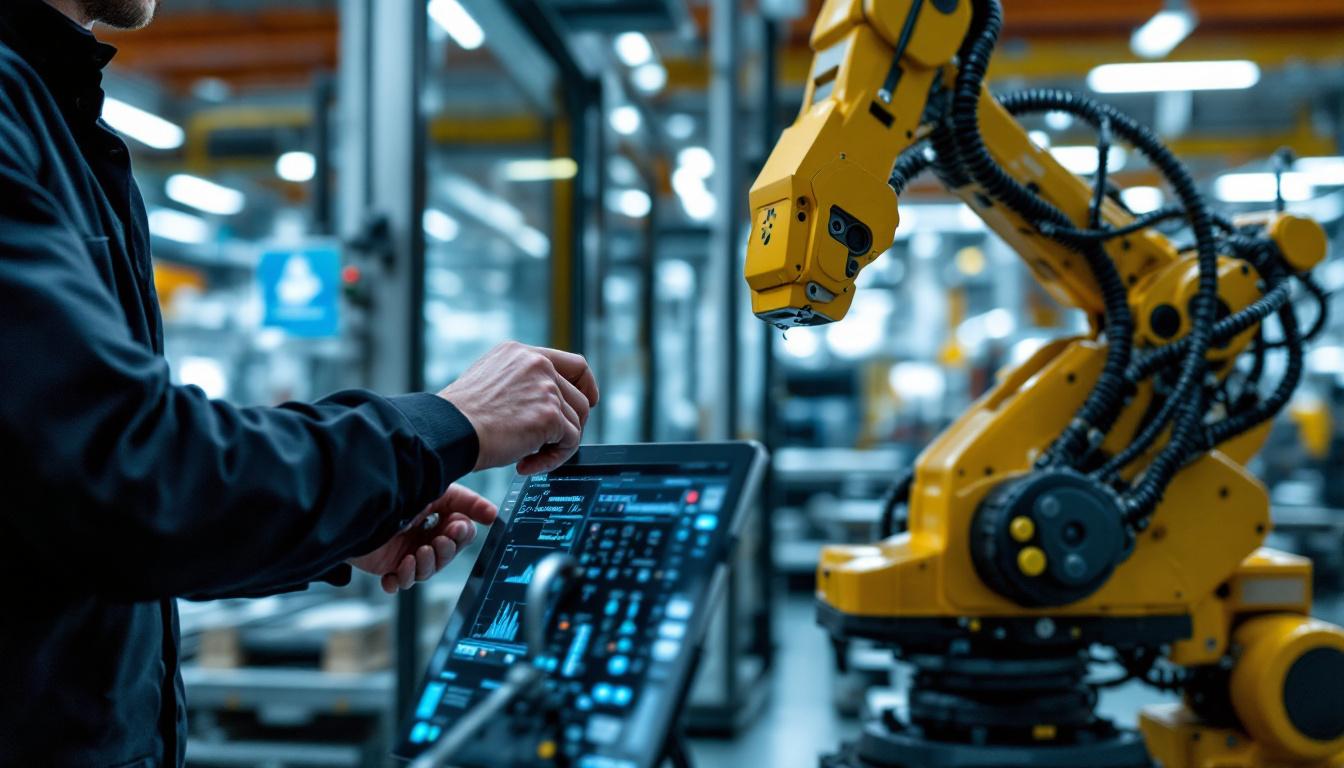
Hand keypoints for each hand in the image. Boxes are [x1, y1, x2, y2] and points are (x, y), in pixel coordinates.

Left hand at [350, 485, 497, 593]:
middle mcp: (423, 537)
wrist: (360, 501)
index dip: (460, 536)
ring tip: (415, 555)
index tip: (454, 527)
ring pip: (425, 573)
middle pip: (445, 557)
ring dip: (423, 567)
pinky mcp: (386, 565)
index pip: (459, 536)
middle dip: (443, 552)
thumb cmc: (398, 491)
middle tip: (435, 542)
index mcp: (437, 520)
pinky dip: (399, 580)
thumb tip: (494, 515)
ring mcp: (405, 553)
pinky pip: (398, 583)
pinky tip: (396, 570)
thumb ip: (469, 503)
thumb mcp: (440, 492)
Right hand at [438, 341, 599, 474]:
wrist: (447, 431)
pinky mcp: (549, 415)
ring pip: (577, 423)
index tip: (588, 404)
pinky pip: (570, 442)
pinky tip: (526, 464)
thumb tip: (543, 403)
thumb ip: (518, 383)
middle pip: (580, 398)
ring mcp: (545, 387)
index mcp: (520, 353)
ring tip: (528, 457)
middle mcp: (536, 364)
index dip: (585, 386)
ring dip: (556, 446)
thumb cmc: (458, 417)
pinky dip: (553, 459)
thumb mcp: (488, 382)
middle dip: (569, 426)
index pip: (572, 364)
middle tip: (547, 444)